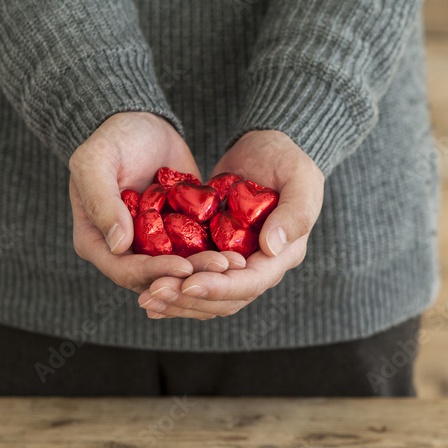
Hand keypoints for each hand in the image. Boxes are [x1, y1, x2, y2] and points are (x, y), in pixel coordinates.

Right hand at [69, 112, 235, 293]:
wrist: (143, 125)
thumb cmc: (112, 138)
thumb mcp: (95, 161)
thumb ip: (101, 201)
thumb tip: (119, 245)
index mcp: (95, 241)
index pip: (124, 270)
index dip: (154, 273)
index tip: (183, 267)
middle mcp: (122, 251)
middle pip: (155, 279)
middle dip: (189, 278)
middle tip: (222, 268)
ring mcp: (150, 247)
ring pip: (178, 272)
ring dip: (206, 272)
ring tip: (235, 263)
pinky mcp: (175, 237)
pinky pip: (194, 254)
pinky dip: (213, 256)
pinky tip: (238, 253)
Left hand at [139, 130, 323, 319]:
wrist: (266, 148)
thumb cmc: (288, 158)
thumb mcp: (301, 178)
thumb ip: (295, 213)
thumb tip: (272, 248)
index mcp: (282, 256)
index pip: (251, 283)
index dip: (219, 287)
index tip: (189, 284)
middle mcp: (259, 268)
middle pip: (225, 299)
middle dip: (189, 299)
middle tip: (155, 292)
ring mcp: (235, 264)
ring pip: (207, 296)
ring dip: (177, 300)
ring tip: (146, 297)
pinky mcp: (214, 254)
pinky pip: (193, 279)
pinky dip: (173, 287)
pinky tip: (146, 291)